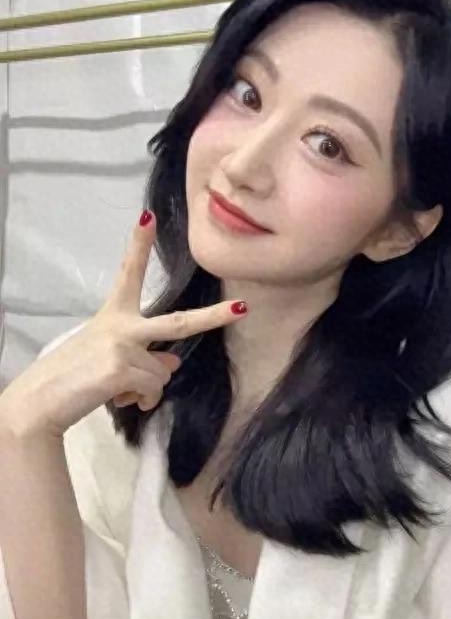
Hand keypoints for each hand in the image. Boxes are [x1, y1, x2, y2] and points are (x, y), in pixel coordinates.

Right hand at [0, 210, 247, 436]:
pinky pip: (153, 389)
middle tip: (241, 310)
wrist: (41, 400)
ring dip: (146, 388)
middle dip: (214, 317)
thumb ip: (144, 356)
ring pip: (163, 372)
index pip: (128, 273)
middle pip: (179, 322)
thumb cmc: (73, 377)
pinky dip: (142, 400)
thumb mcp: (111, 359)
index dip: (138, 245)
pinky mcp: (123, 369)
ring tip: (118, 390)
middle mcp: (121, 325)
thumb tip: (173, 361)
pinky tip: (119, 398)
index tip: (148, 217)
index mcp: (113, 315)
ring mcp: (124, 345)